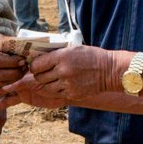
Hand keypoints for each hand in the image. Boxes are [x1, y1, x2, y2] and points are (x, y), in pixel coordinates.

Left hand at [0, 43, 120, 108]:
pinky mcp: (72, 93)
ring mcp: (67, 83)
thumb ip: (56, 54)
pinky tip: (60, 86)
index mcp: (61, 56)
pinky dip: (55, 91)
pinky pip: (56, 94)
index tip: (34, 67)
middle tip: (39, 75)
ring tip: (51, 80)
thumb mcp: (72, 49)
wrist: (110, 71)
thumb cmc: (91, 57)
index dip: (33, 67)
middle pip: (38, 78)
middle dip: (37, 77)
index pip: (36, 64)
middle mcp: (62, 70)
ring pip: (45, 88)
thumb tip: (38, 58)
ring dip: (45, 85)